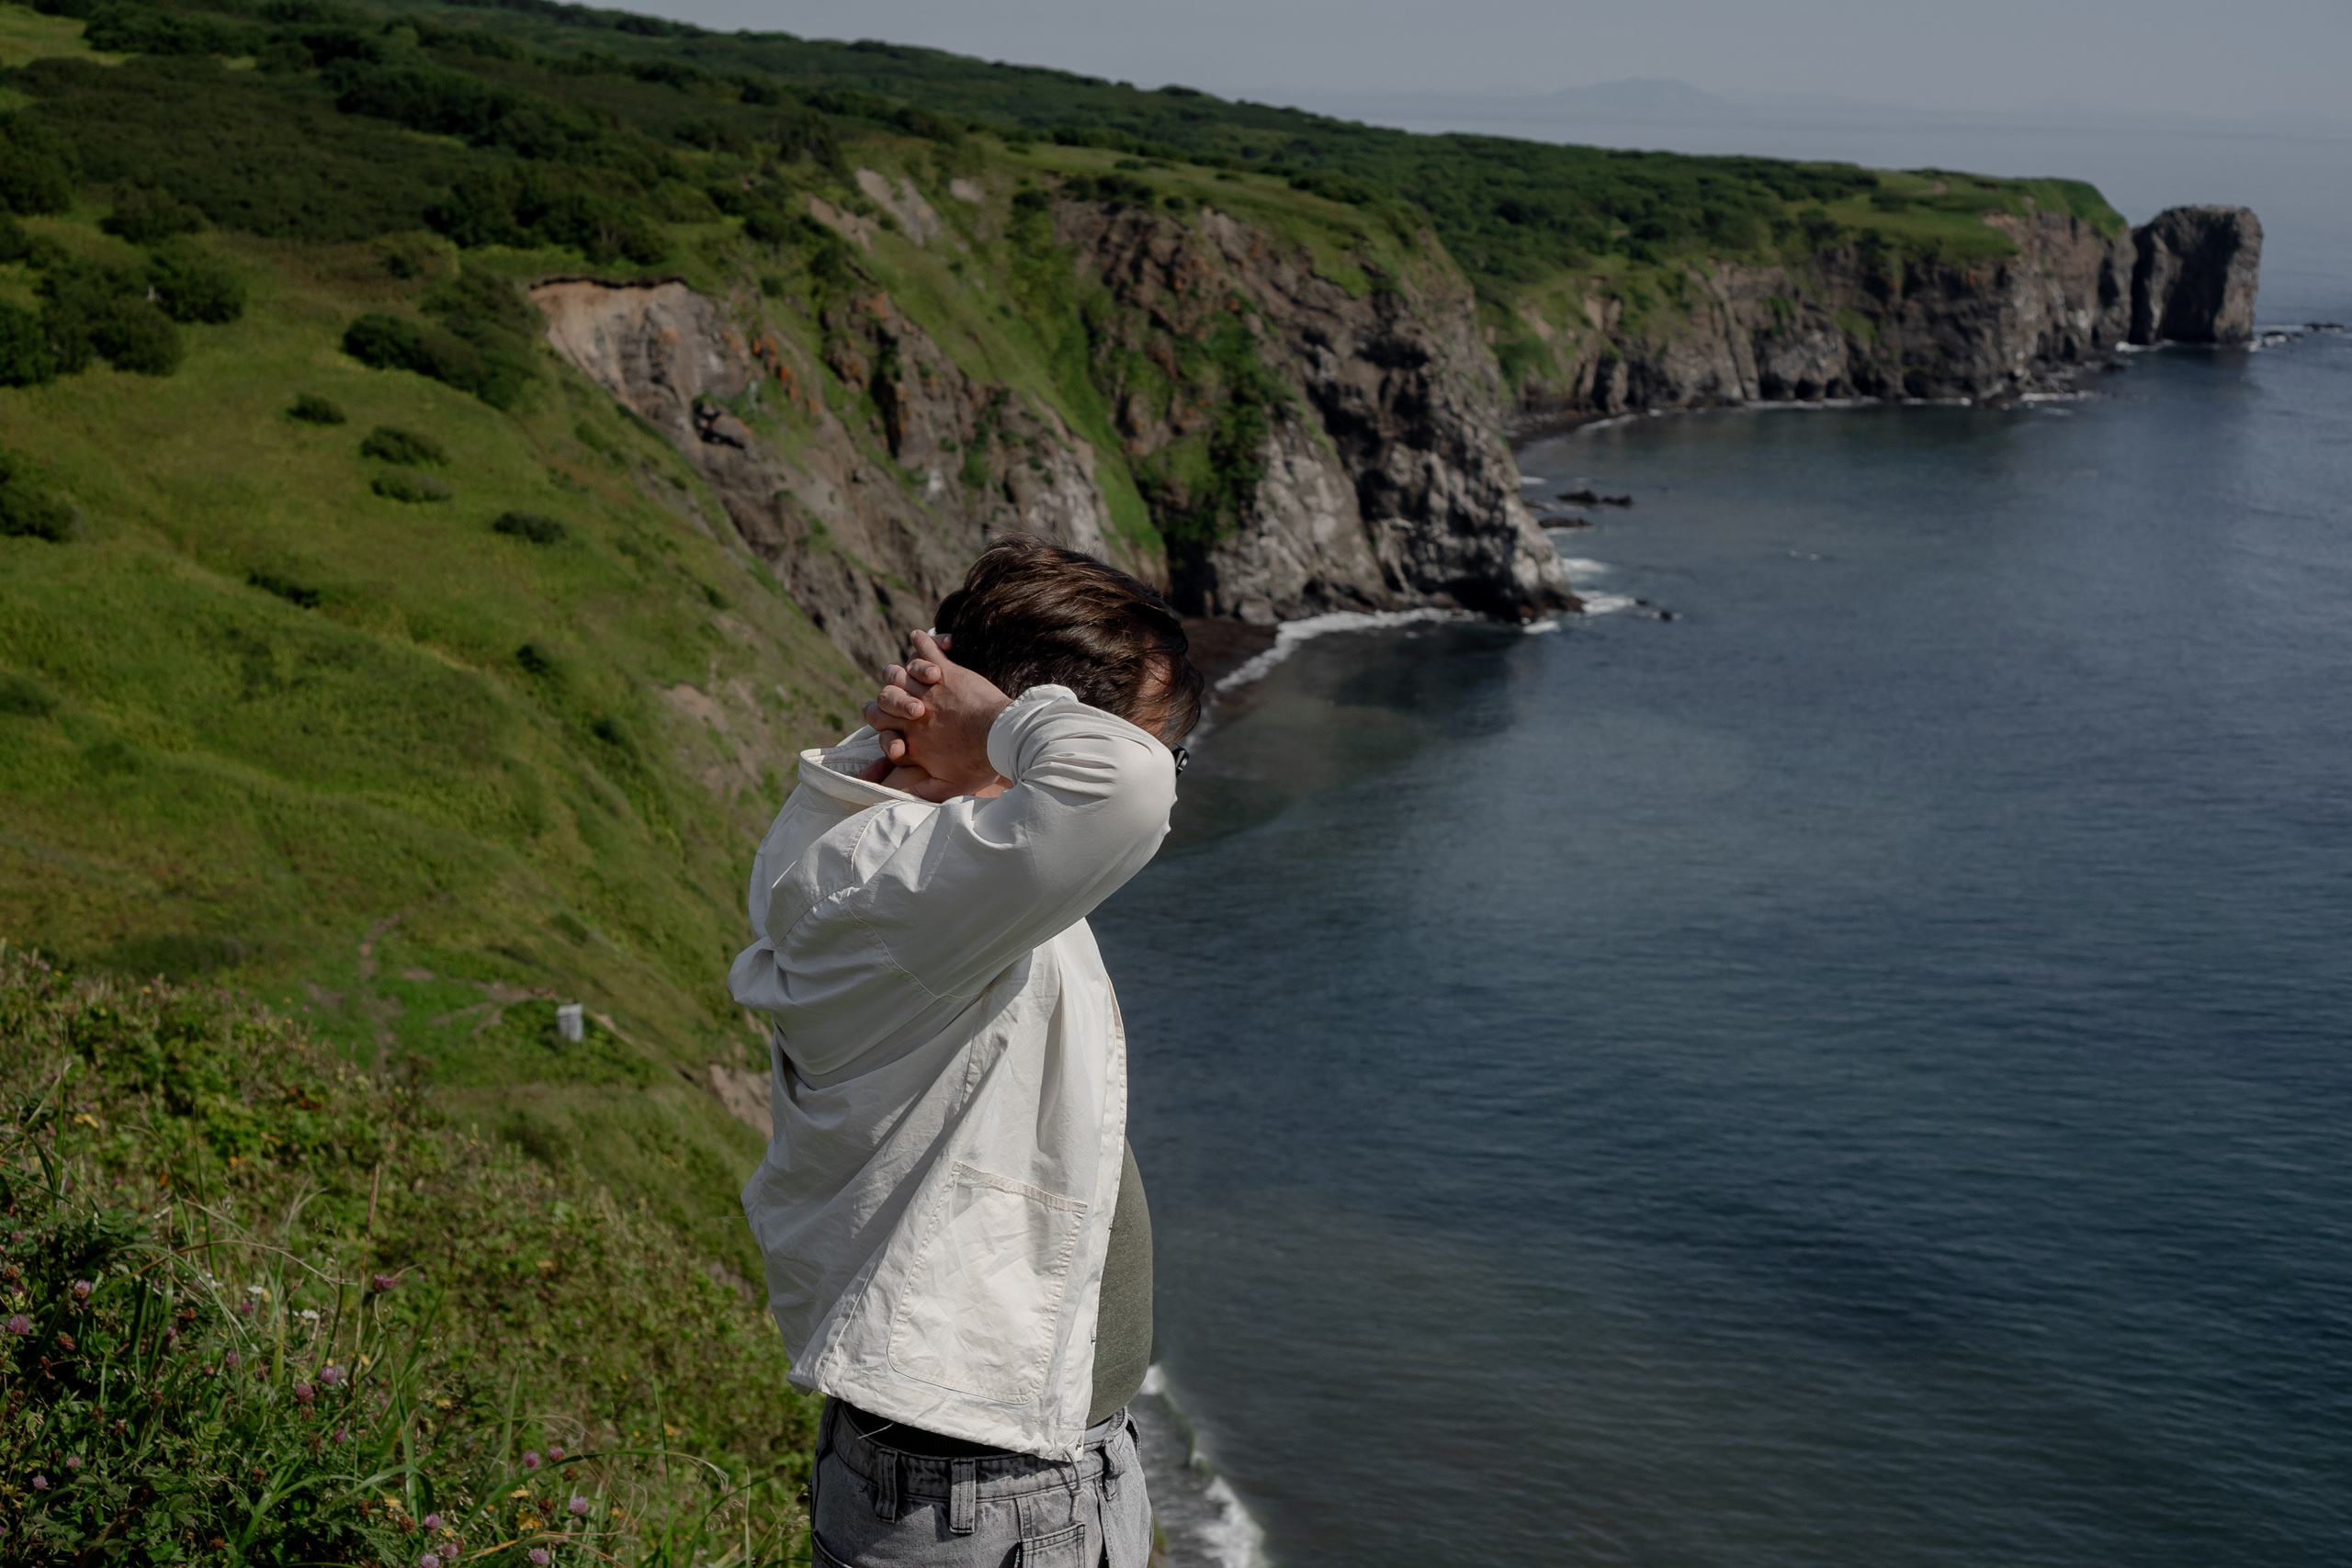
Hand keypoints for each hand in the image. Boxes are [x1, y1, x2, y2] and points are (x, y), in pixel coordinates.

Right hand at [860, 630, 1011, 799]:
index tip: (899, 742)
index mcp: (910, 737)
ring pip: (897, 672)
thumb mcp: (948, 786)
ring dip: (905, 672)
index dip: (883, 731)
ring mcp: (927, 688)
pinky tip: (919, 636)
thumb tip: (902, 799)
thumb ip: (923, 791)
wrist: (1002, 738)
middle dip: (889, 700)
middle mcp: (913, 711)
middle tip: (914, 709)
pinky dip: (923, 641)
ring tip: (922, 676)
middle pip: (882, 696)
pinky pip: (926, 649)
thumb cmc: (978, 763)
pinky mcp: (946, 671)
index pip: (878, 727)